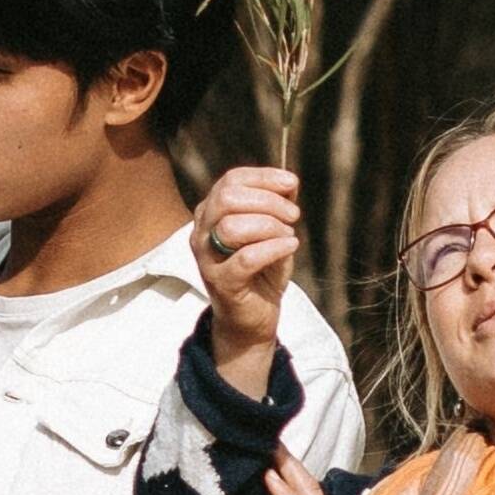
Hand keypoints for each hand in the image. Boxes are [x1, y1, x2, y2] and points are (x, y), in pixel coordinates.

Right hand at [197, 160, 304, 379]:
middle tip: (293, 216)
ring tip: (288, 236)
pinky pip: (247, 258)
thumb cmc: (261, 270)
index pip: (231, 180)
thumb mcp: (272, 231)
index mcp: (211, 213)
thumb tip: (288, 183)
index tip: (291, 184)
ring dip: (270, 226)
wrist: (252, 317)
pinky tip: (290, 246)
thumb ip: (277, 206)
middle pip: (227, 198)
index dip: (263, 177)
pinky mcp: (221, 282)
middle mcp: (201, 231)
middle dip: (268, 201)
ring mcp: (207, 258)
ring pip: (233, 227)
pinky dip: (274, 248)